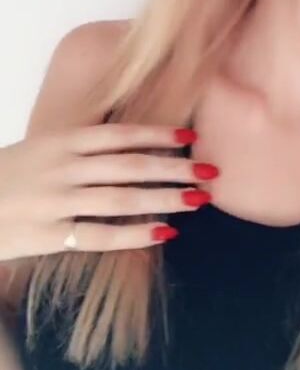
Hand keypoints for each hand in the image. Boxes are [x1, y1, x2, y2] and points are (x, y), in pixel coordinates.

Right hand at [0, 123, 218, 261]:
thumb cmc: (7, 177)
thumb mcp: (40, 149)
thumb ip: (80, 148)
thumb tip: (132, 147)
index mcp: (61, 141)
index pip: (118, 134)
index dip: (157, 133)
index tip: (189, 134)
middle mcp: (63, 168)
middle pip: (129, 165)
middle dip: (174, 167)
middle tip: (209, 170)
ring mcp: (57, 202)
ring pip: (121, 199)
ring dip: (164, 198)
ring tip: (197, 200)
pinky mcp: (50, 235)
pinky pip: (101, 235)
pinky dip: (135, 234)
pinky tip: (164, 233)